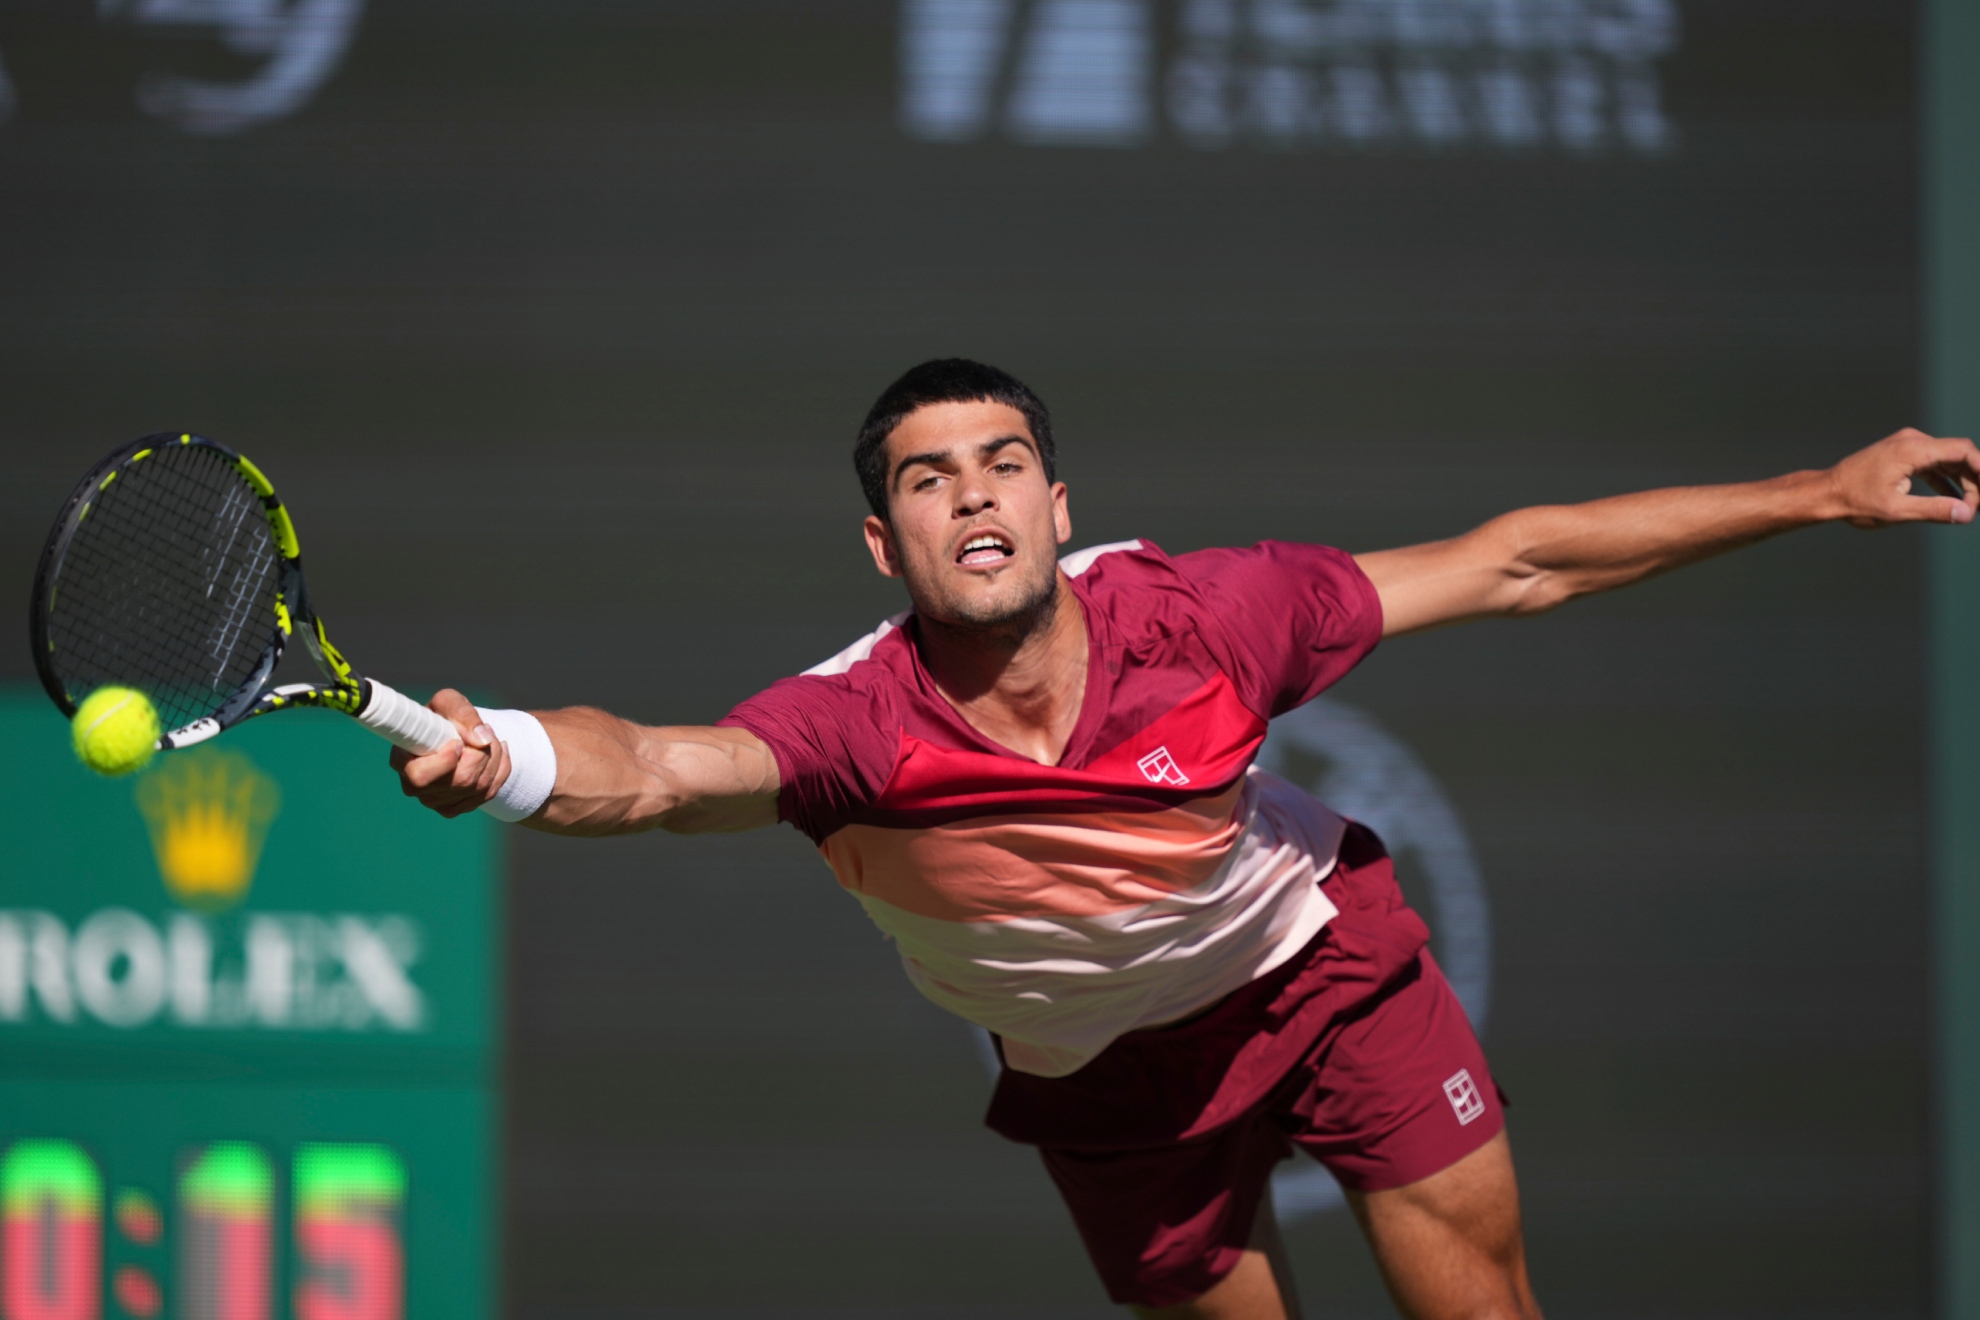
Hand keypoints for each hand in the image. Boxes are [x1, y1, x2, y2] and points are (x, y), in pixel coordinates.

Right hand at [389, 687, 511, 817]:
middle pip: (462, 781)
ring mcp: (435, 802)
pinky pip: (488, 794)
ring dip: (495, 758)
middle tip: (486, 731)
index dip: (446, 761)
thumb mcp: (449, 701)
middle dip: (483, 753)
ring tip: (492, 737)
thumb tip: (482, 740)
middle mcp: (414, 787)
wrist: (453, 732)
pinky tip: (499, 752)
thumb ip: (463, 714)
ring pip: (479, 788)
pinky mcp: (455, 808)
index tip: (458, 743)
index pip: (421, 776)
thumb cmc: (444, 715)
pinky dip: (501, 770)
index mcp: (401, 761)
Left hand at [1829, 428, 1979, 526]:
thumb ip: (1934, 510)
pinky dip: (1946, 479)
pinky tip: (1956, 499)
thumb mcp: (1896, 510)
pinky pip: (1933, 464)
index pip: (1963, 451)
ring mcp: (1907, 446)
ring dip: (1963, 481)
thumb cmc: (1855, 502)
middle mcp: (1913, 441)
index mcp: (1913, 449)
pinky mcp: (1902, 455)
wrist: (1826, 493)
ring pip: (1947, 459)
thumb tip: (1966, 514)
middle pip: (1959, 455)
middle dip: (1975, 479)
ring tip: (1972, 506)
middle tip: (1978, 507)